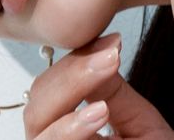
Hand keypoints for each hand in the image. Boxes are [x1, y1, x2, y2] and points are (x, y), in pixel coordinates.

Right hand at [22, 32, 173, 138]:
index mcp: (66, 129)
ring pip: (38, 136)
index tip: (113, 42)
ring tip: (102, 102)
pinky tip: (97, 120)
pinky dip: (70, 134)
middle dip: (69, 79)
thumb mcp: (138, 123)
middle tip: (109, 59)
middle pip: (35, 110)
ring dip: (67, 114)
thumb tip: (101, 46)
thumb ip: (112, 91)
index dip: (73, 63)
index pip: (49, 91)